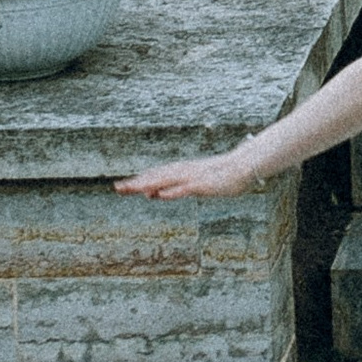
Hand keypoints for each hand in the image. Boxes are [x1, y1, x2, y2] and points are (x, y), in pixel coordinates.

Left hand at [115, 150, 263, 198]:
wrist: (244, 166)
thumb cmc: (219, 176)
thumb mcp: (192, 185)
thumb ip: (173, 188)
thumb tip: (153, 194)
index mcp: (179, 171)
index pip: (153, 176)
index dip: (137, 181)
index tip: (120, 187)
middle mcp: (183, 172)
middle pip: (156, 177)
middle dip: (136, 183)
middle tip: (117, 188)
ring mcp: (193, 177)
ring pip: (166, 180)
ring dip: (149, 184)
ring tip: (131, 189)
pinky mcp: (203, 184)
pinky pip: (185, 188)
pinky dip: (172, 191)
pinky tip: (159, 195)